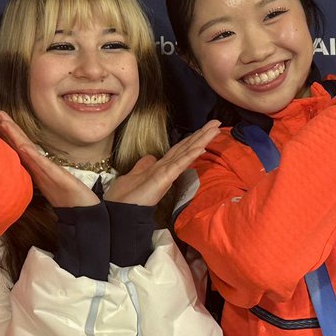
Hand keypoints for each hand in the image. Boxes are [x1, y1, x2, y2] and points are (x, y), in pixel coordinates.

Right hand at [0, 111, 99, 207]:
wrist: (81, 212)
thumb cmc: (69, 196)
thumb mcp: (55, 179)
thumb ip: (43, 170)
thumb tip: (32, 160)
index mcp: (37, 166)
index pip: (21, 146)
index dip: (11, 133)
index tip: (0, 118)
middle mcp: (37, 168)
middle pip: (20, 146)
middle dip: (8, 130)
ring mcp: (44, 172)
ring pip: (26, 151)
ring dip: (14, 137)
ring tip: (3, 123)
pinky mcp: (54, 177)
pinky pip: (40, 164)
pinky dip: (30, 155)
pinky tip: (23, 146)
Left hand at [104, 120, 220, 206]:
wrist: (118, 212)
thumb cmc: (124, 198)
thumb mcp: (132, 175)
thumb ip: (143, 166)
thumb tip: (150, 157)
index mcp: (159, 167)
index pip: (178, 149)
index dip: (191, 138)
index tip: (204, 128)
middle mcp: (165, 169)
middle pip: (186, 148)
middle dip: (201, 135)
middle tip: (216, 123)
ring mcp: (166, 174)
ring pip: (186, 153)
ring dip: (200, 140)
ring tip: (215, 129)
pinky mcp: (164, 179)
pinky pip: (179, 164)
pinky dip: (190, 155)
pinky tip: (200, 147)